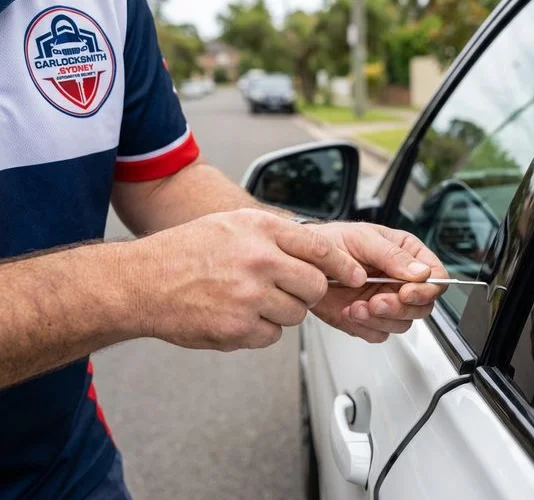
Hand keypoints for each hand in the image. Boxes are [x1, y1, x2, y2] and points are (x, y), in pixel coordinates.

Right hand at [133, 209, 364, 350]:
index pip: (321, 249)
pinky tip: (235, 316)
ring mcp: (250, 296)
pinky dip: (259, 331)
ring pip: (296, 314)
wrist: (141, 282)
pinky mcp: (239, 329)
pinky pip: (272, 336)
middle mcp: (259, 260)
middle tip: (285, 289)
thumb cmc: (185, 252)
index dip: (343, 265)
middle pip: (315, 287)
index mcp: (260, 230)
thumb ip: (276, 235)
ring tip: (249, 299)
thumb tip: (319, 254)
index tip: (355, 275)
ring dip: (281, 312)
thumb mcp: (233, 224)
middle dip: (307, 292)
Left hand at [309, 222, 447, 342]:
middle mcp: (400, 281)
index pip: (436, 277)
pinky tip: (349, 311)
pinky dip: (364, 327)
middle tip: (377, 302)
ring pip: (402, 324)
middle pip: (423, 306)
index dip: (426, 289)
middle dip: (399, 308)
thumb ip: (393, 256)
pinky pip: (378, 334)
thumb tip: (421, 272)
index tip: (406, 291)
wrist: (303, 261)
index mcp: (407, 255)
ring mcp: (386, 302)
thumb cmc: (333, 241)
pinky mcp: (369, 319)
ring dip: (379, 319)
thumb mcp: (363, 239)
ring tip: (357, 306)